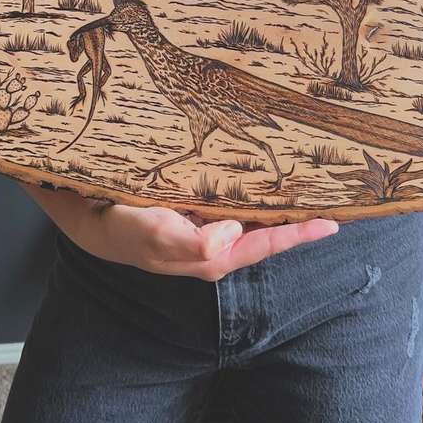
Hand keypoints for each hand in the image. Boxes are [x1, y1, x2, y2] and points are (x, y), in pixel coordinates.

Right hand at [23, 183, 338, 281]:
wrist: (88, 216)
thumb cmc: (121, 227)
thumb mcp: (151, 233)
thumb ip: (190, 240)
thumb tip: (233, 235)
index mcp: (213, 253)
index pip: (266, 243)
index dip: (300, 233)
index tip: (334, 221)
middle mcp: (217, 241)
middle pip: (268, 230)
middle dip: (299, 215)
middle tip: (335, 194)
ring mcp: (208, 225)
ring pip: (255, 213)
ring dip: (280, 200)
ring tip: (312, 180)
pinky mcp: (196, 207)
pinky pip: (235, 198)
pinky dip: (254, 186)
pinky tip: (264, 169)